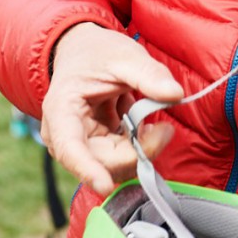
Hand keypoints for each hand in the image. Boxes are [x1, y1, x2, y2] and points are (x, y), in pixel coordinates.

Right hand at [42, 21, 182, 195]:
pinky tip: (142, 124)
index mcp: (61, 111)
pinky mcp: (96, 150)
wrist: (85, 52)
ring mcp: (80, 146)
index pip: (70, 148)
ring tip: (154, 123)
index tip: (106, 185)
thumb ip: (148, 74)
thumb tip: (175, 94)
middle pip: (101, 161)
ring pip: (114, 166)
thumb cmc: (97, 53)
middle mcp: (64, 136)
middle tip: (164, 129)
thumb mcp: (124, 55)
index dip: (87, 169)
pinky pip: (121, 159)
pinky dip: (137, 145)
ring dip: (140, 149)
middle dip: (137, 151)